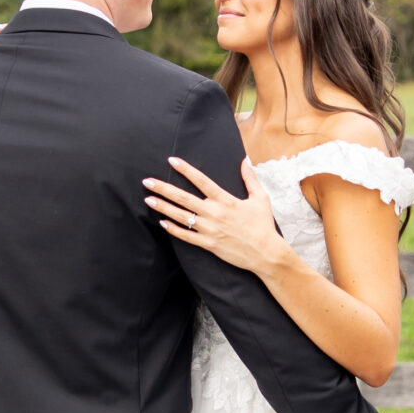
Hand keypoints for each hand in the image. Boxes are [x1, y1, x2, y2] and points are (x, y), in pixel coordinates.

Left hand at [143, 154, 285, 275]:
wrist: (266, 253)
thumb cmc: (263, 225)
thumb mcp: (260, 198)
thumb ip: (250, 178)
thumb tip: (245, 159)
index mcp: (225, 200)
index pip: (201, 181)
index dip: (185, 169)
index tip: (171, 161)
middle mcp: (214, 213)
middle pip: (183, 198)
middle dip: (164, 188)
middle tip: (147, 181)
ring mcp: (209, 230)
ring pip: (181, 217)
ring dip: (163, 207)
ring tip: (148, 199)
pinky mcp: (208, 244)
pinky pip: (186, 236)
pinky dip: (173, 229)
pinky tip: (162, 223)